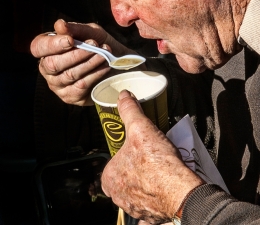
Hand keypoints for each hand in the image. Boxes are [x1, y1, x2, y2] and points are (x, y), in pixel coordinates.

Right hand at [30, 19, 139, 104]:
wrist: (118, 63)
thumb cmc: (98, 44)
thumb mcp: (91, 32)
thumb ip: (75, 29)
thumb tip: (59, 24)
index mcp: (46, 49)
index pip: (38, 47)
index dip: (53, 45)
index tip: (71, 40)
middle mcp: (47, 69)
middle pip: (53, 64)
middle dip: (76, 54)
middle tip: (95, 45)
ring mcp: (57, 85)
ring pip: (69, 75)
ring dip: (89, 63)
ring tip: (104, 54)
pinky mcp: (70, 97)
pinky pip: (81, 86)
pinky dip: (95, 74)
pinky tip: (105, 66)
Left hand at [101, 90, 203, 223]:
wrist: (180, 189)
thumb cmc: (156, 161)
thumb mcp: (140, 128)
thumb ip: (129, 110)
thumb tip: (123, 95)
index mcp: (109, 178)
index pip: (113, 164)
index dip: (124, 156)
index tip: (135, 151)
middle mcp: (118, 196)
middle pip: (124, 179)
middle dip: (134, 172)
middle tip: (148, 161)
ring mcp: (134, 209)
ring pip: (136, 194)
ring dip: (144, 187)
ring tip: (157, 174)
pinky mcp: (150, 217)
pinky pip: (148, 209)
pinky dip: (153, 204)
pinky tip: (160, 196)